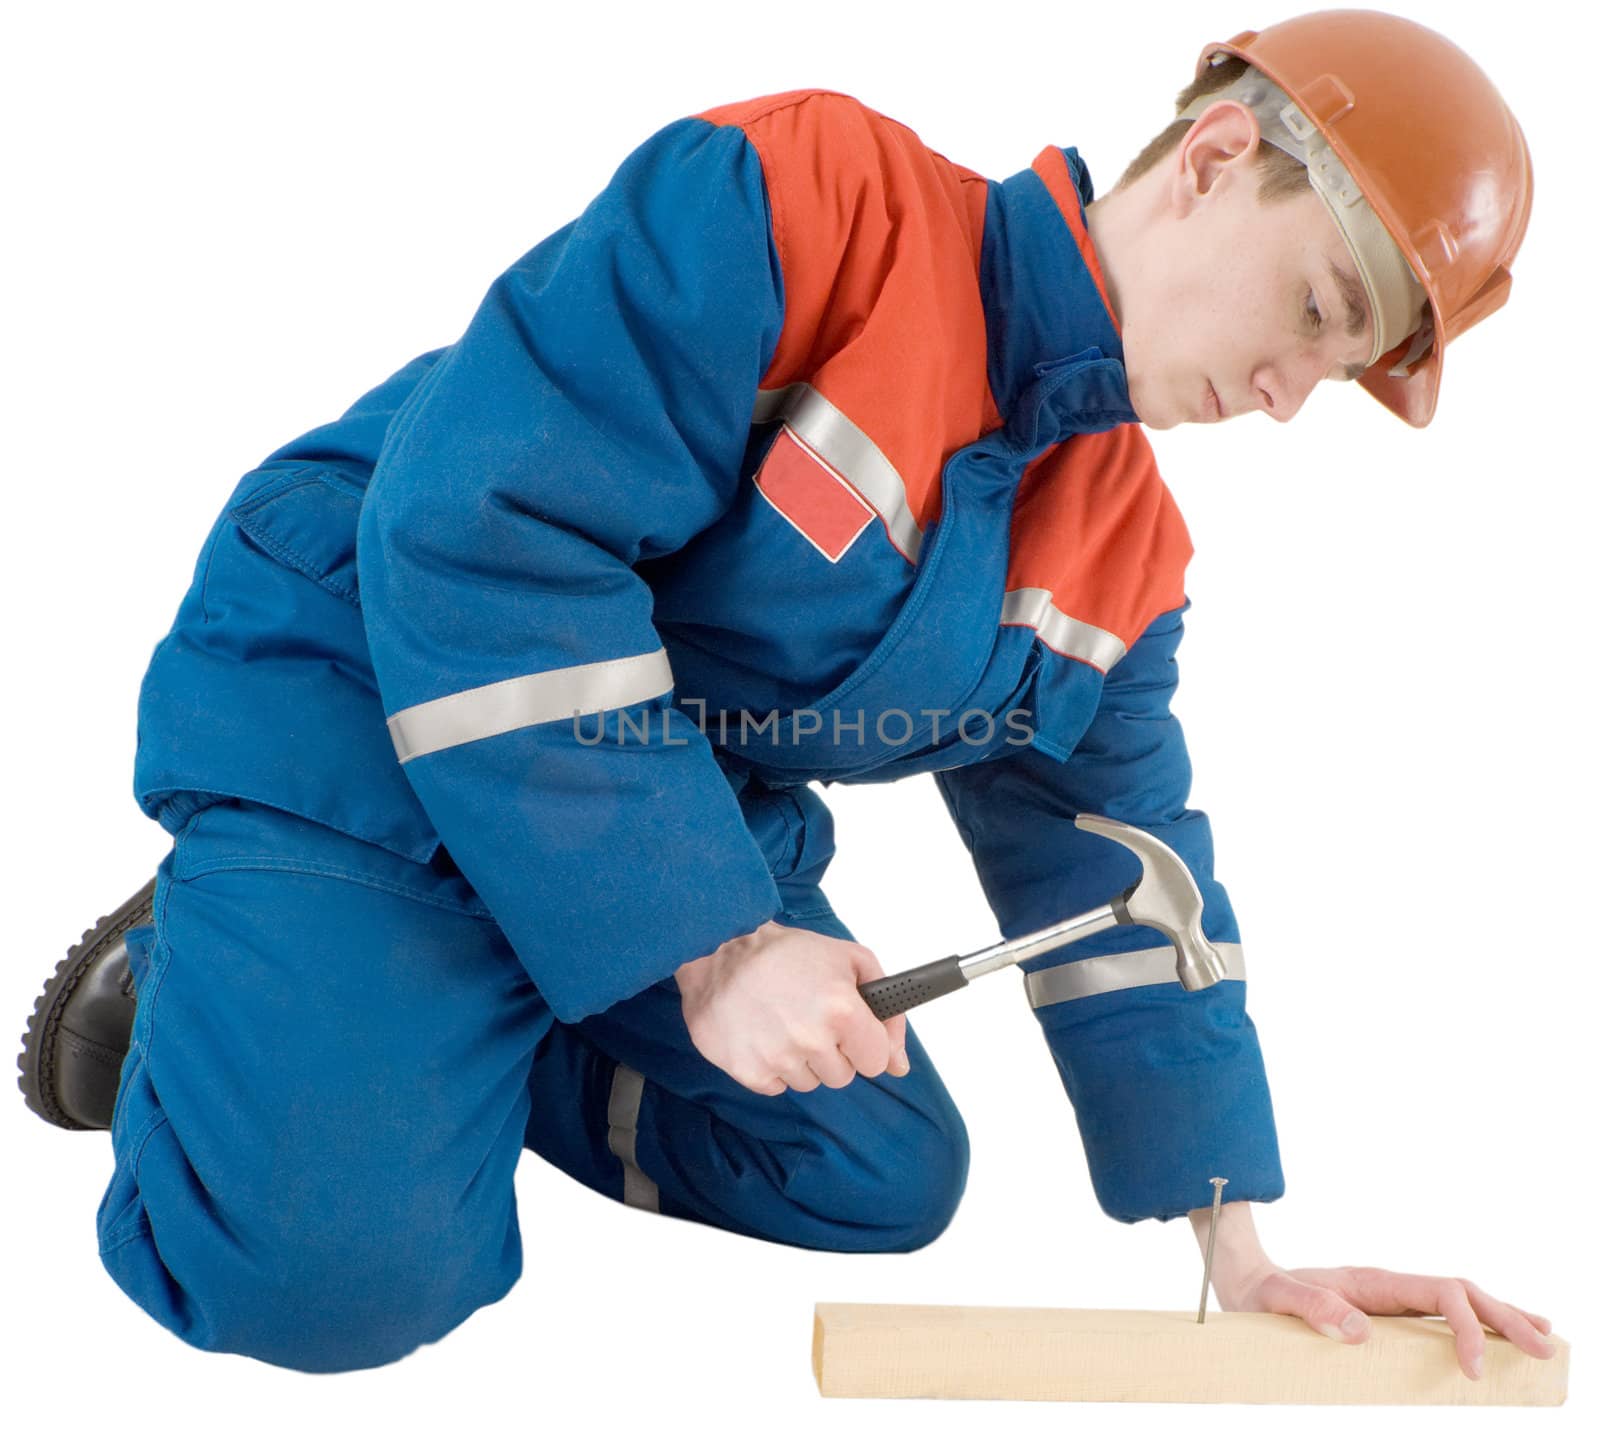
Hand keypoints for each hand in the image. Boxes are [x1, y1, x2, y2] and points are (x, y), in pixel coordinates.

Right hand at [674, 919, 909, 1094]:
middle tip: (809, 1019)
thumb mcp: (849, 960)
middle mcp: (812, 1039)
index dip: (864, 1044)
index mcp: (843, 1010)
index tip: (848, 1030)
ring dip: (801, 1060)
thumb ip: (887, 1011)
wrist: (719, 953)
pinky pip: (777, 1087)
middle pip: (842, 1076)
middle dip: (832, 1052)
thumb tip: (899, 1064)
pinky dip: (772, 1066)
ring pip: (809, 1083)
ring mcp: (779, 1058)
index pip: (875, 1060)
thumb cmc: (786, 954)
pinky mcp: (750, 1072)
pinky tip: (762, 1034)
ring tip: (782, 1022)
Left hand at [1195, 1203, 1557, 1379]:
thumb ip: (1311, 1306)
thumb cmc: (1257, 1294)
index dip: (1466, 1327)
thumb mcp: (1275, 1300)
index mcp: (1372, 1281)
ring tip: (1542, 1338)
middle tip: (1545, 1350)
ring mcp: (1390, 1299)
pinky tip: (1498, 1339)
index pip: (1440, 1293)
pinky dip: (1475, 1324)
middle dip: (1505, 1318)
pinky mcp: (1386, 1315)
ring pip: (1459, 1300)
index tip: (1474, 1370)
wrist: (1240, 1280)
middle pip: (1462, 1291)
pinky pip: (1440, 1315)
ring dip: (1500, 1317)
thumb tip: (1359, 1330)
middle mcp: (1388, 1286)